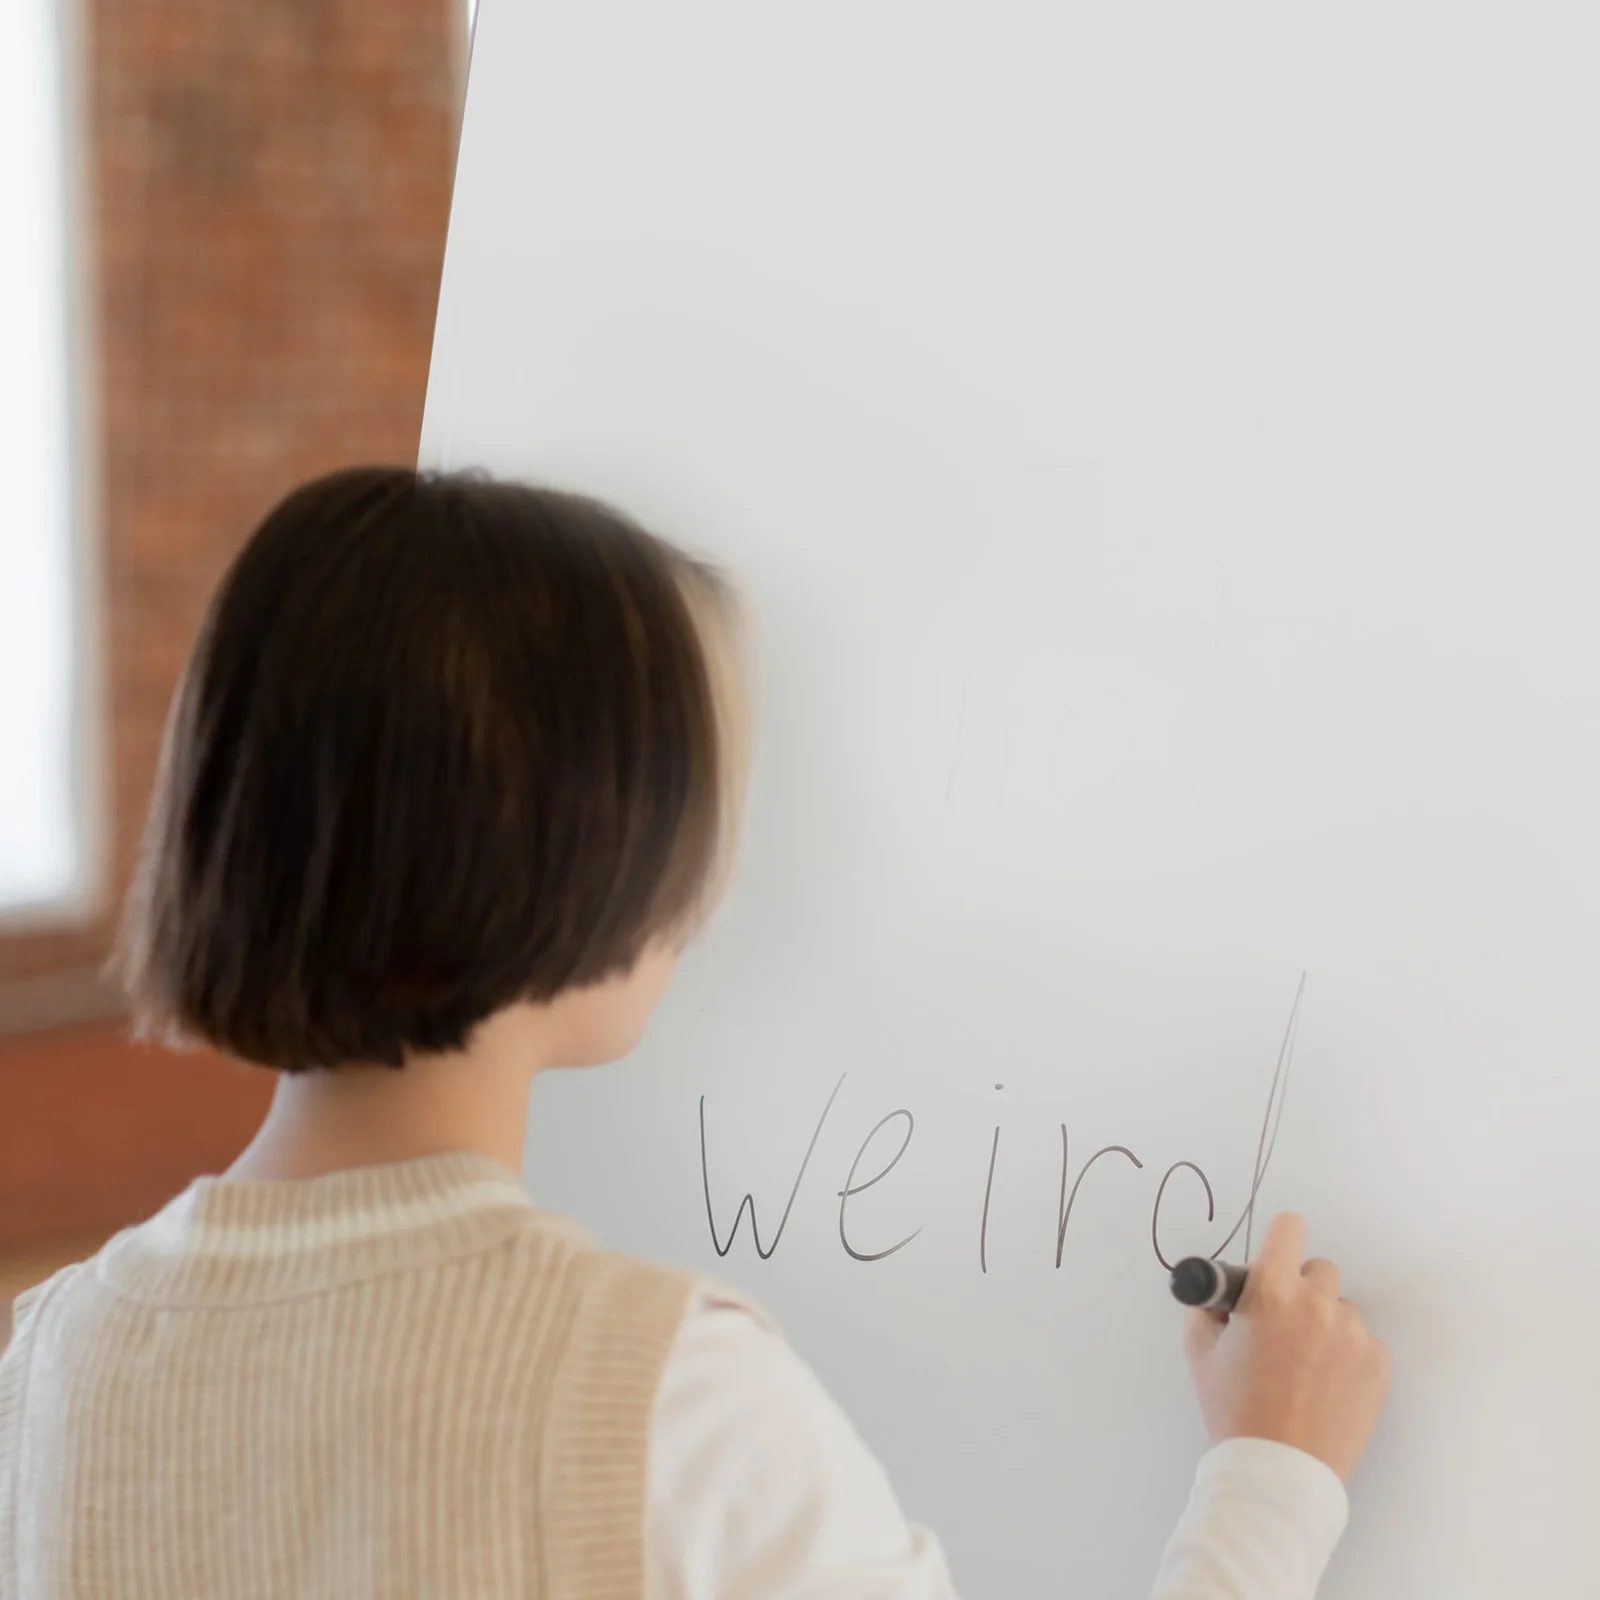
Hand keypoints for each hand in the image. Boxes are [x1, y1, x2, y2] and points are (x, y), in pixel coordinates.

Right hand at [1183, 1212, 1389, 1481]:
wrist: (1279, 1469)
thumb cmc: (1233, 1408)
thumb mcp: (1200, 1352)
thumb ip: (1209, 1307)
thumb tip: (1223, 1292)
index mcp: (1271, 1292)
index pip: (1289, 1229)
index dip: (1281, 1239)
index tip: (1276, 1257)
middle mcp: (1317, 1304)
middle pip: (1319, 1270)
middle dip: (1301, 1290)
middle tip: (1284, 1327)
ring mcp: (1353, 1334)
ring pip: (1341, 1310)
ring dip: (1325, 1325)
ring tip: (1306, 1366)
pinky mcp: (1377, 1364)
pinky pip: (1362, 1342)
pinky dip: (1346, 1355)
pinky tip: (1327, 1385)